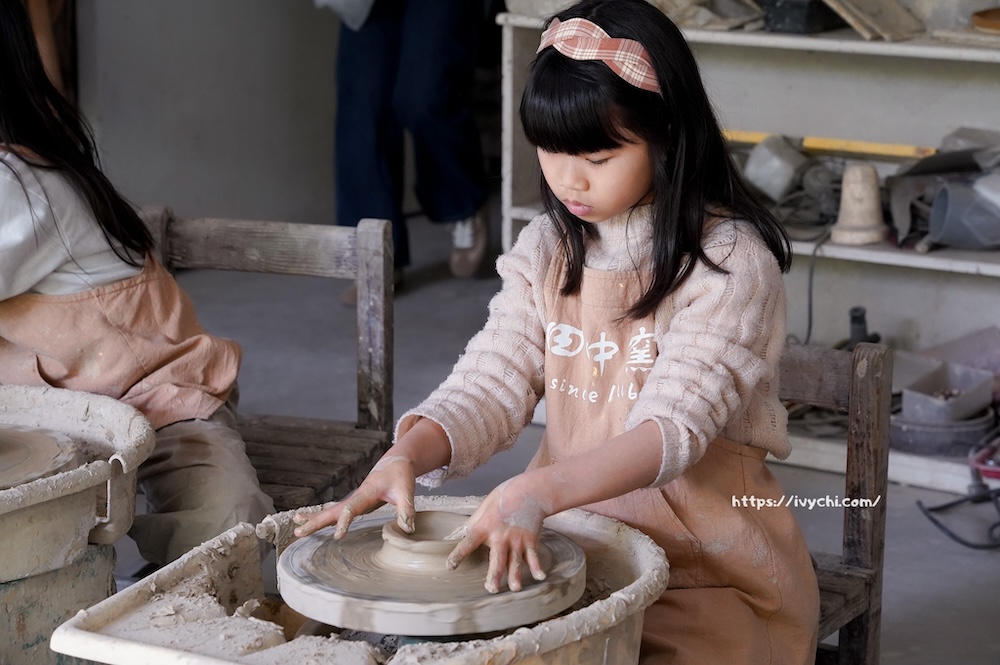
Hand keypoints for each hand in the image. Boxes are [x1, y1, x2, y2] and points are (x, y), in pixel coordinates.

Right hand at [291, 454, 415, 538]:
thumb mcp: (406, 490)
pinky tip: (310, 523)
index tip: (337, 536)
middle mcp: (355, 497)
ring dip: (313, 519)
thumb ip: (406, 509)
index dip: (344, 522)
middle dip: (315, 522)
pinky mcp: (354, 504)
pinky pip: (334, 513)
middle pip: (332, 511)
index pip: (351, 509)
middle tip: (298, 532)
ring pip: (329, 511)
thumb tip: (407, 530)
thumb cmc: (400, 475)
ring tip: (296, 528)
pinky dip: (321, 518)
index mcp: (366, 493)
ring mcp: (353, 501)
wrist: (395, 463)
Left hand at [445, 475, 551, 593]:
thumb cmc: (503, 498)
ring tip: (515, 588)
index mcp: (485, 527)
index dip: (459, 554)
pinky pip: (533, 556)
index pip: (469, 542)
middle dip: (494, 575)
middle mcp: (500, 535)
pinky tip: (539, 576)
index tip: (450, 566)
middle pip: (497, 559)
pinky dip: (537, 566)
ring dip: (515, 576)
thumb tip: (457, 535)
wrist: (529, 490)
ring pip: (515, 561)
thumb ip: (473, 524)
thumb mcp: (483, 508)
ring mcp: (517, 539)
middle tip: (491, 588)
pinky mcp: (530, 540)